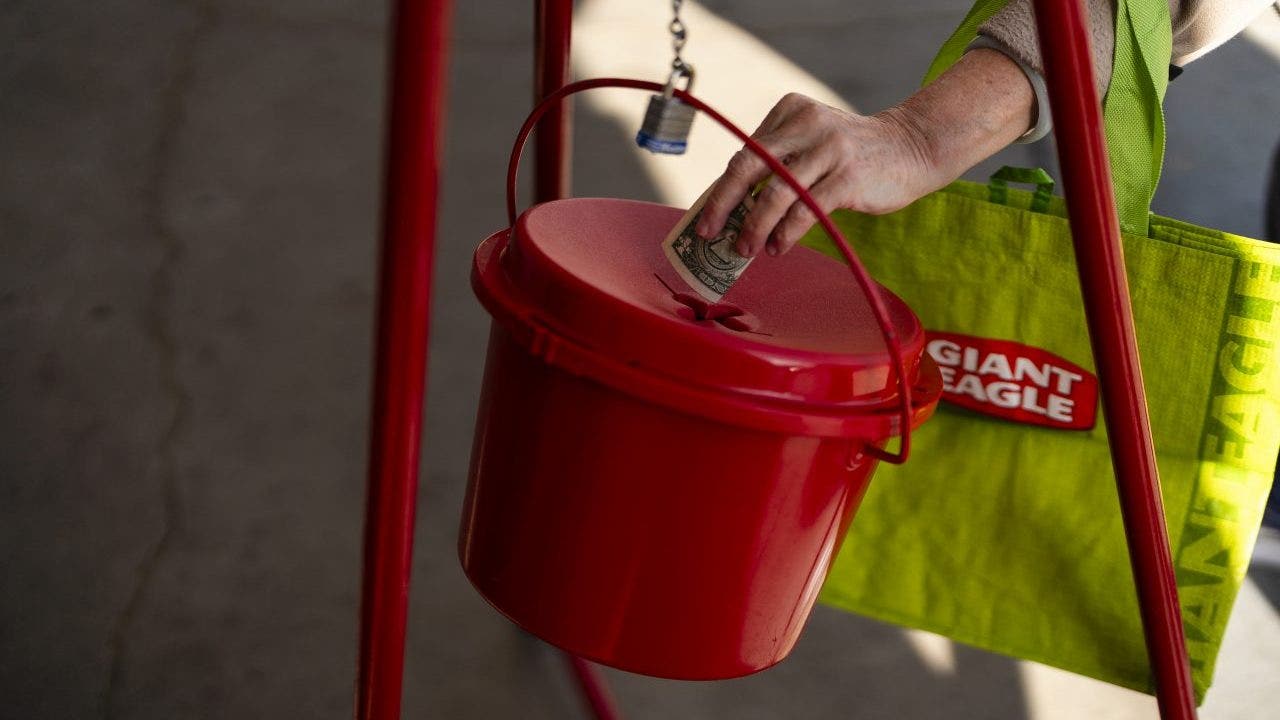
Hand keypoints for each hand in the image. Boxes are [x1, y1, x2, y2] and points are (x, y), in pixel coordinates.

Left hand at [694, 48, 1035, 257]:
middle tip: (708, 233)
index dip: (722, 190)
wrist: (912, 147)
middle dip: (723, 204)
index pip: (746, 154)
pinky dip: (787, 233)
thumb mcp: (812, 141)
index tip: (706, 219)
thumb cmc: (852, 153)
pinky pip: (807, 210)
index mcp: (790, 111)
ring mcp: (829, 149)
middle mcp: (806, 124)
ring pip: (777, 193)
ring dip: (754, 226)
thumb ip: (778, 162)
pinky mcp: (849, 176)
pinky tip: (777, 248)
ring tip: (745, 249)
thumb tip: (732, 208)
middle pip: (750, 167)